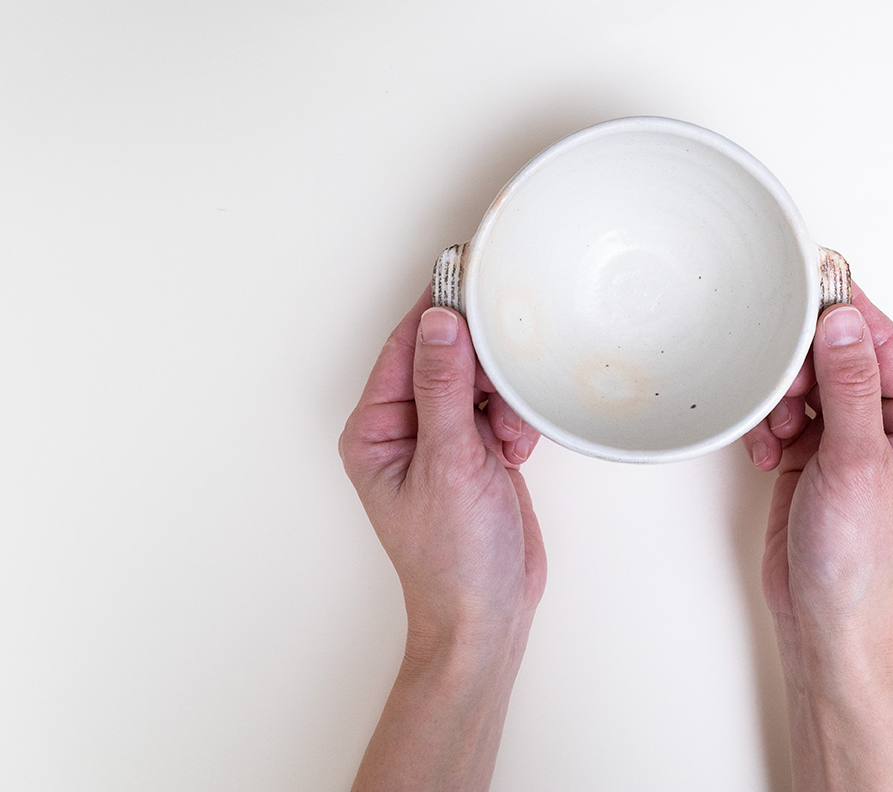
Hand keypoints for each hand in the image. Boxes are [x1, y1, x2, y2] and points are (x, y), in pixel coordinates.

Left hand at [338, 286, 545, 790]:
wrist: (487, 616)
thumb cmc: (452, 560)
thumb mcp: (449, 463)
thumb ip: (444, 387)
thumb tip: (439, 321)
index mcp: (375, 428)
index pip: (407, 346)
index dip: (441, 311)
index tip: (473, 275)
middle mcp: (404, 428)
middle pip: (446, 356)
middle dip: (483, 367)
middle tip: (505, 376)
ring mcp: (442, 440)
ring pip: (480, 380)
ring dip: (504, 399)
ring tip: (506, 436)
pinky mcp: (476, 453)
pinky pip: (500, 408)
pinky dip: (516, 421)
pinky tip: (517, 450)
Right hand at [742, 283, 892, 790]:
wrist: (824, 623)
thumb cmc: (860, 562)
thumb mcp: (857, 463)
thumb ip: (851, 386)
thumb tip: (844, 320)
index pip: (883, 342)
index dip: (845, 312)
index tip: (808, 280)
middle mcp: (889, 425)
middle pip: (839, 356)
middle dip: (802, 369)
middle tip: (785, 388)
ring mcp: (848, 440)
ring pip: (805, 382)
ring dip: (780, 401)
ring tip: (778, 435)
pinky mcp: (812, 456)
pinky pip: (783, 412)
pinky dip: (768, 426)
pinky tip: (768, 455)